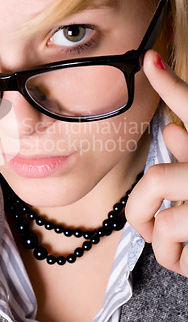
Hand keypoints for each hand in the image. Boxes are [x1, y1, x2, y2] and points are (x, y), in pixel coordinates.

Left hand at [125, 49, 187, 277]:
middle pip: (156, 181)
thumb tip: (170, 130)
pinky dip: (178, 262)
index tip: (150, 59)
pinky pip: (180, 253)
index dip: (170, 82)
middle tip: (143, 226)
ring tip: (175, 246)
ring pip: (166, 222)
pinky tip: (187, 260)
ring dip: (163, 242)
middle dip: (138, 208)